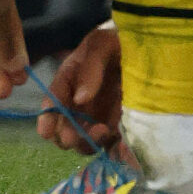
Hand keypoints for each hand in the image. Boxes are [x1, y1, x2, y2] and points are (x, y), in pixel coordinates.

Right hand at [36, 21, 121, 153]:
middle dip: (67, 136)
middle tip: (77, 134)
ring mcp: (97, 116)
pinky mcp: (117, 126)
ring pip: (84, 142)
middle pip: (63, 129)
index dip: (46, 118)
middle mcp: (78, 103)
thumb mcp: (102, 44)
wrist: (145, 49)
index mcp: (69, 80)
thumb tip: (80, 99)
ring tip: (104, 131)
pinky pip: (110, 146)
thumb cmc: (117, 41)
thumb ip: (91, 68)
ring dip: (89, 143)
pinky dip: (113, 152)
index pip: (52, 101)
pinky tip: (121, 145)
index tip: (46, 131)